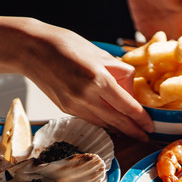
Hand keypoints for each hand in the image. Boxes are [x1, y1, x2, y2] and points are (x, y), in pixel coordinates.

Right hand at [22, 20, 153, 139]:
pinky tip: (112, 124)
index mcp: (98, 79)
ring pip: (103, 123)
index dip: (141, 119)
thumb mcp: (100, 53)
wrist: (30, 49)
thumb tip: (131, 88)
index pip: (126, 106)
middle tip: (146, 136)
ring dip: (119, 129)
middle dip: (133, 131)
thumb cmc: (64, 44)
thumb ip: (118, 72)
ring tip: (133, 132)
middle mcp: (85, 96)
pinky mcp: (64, 108)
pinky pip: (90, 119)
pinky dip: (103, 123)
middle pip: (117, 120)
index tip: (151, 125)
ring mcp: (73, 105)